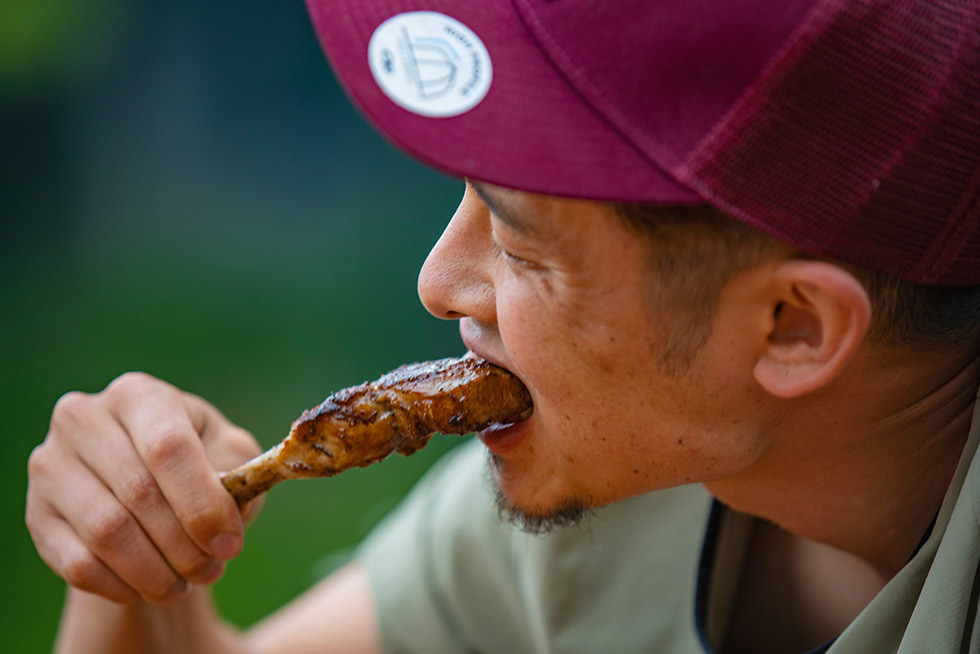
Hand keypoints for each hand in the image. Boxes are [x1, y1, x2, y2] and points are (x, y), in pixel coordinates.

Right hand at [26, 372, 261, 605]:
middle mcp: (84, 419)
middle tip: (213, 569)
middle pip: (139, 493)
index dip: (203, 503)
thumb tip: (232, 513)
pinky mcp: (36, 514)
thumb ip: (241, 474)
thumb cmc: (194, 463)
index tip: (230, 543)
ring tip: (187, 583)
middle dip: (185, 544)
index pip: (168, 447)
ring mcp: (51, 466)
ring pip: (107, 533)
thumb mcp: (228, 454)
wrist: (140, 485)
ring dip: (156, 571)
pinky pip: (79, 563)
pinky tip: (149, 585)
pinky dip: (122, 585)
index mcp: (138, 395)